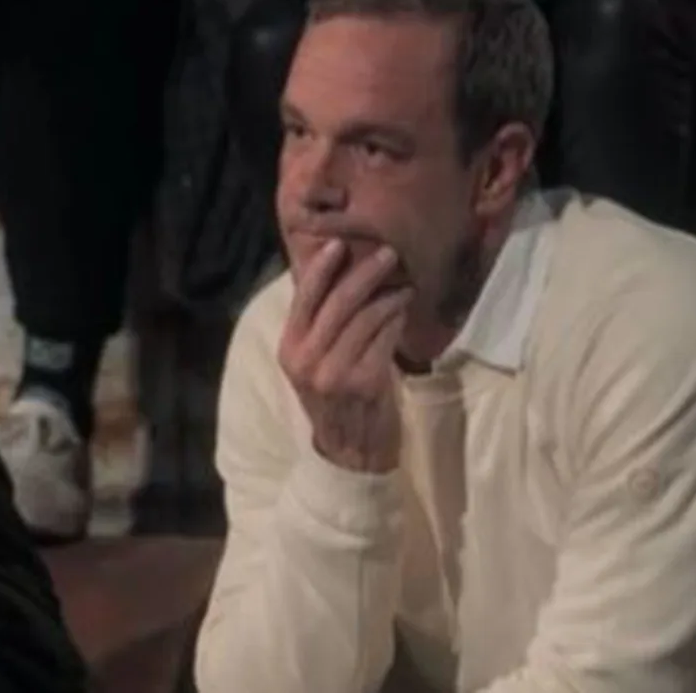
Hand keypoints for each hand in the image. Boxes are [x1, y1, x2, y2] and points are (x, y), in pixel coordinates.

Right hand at [279, 239, 412, 473]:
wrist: (350, 453)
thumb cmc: (336, 400)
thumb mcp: (314, 364)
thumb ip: (319, 328)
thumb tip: (338, 277)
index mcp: (289, 350)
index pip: (303, 299)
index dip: (321, 268)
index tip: (339, 243)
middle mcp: (307, 360)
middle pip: (338, 303)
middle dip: (365, 273)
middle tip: (388, 254)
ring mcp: (334, 372)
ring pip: (365, 317)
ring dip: (389, 295)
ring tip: (404, 284)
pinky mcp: (364, 382)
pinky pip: (385, 337)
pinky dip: (397, 318)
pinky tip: (405, 309)